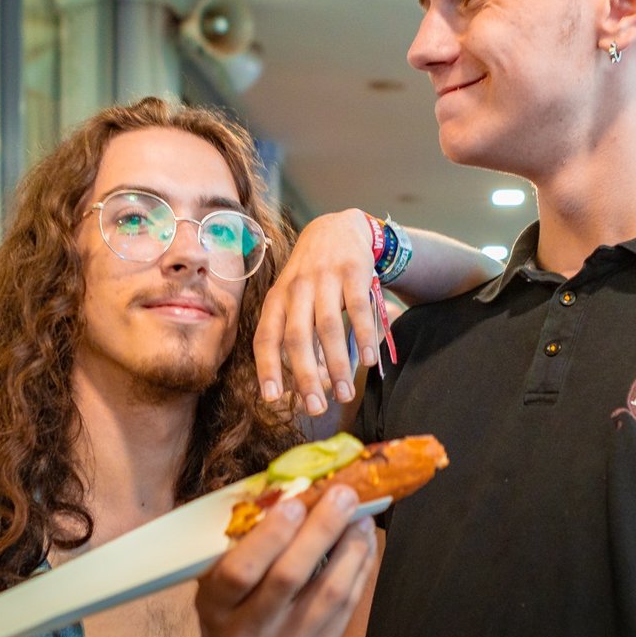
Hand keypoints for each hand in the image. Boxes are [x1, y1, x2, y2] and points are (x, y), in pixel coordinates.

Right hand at [197, 485, 376, 636]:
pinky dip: (360, 567)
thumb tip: (280, 492)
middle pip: (288, 576)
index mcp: (219, 605)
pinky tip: (363, 540)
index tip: (292, 502)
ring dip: (350, 547)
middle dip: (319, 530)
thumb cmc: (231, 615)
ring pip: (328, 592)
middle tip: (341, 494)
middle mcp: (252, 626)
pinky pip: (348, 605)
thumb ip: (238, 549)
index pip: (239, 571)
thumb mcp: (216, 588)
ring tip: (360, 514)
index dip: (268, 536)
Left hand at [255, 210, 379, 416]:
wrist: (338, 228)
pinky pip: (358, 308)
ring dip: (338, 364)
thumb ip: (294, 335)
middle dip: (306, 376)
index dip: (267, 368)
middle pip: (297, 337)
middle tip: (316, 408)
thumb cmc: (312, 276)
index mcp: (277, 299)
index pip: (266, 337)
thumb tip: (299, 386)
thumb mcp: (293, 298)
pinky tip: (370, 360)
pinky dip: (364, 336)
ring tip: (345, 394)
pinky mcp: (353, 271)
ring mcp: (325, 278)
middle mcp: (297, 288)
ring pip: (328, 327)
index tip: (272, 399)